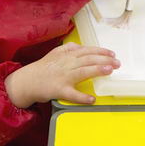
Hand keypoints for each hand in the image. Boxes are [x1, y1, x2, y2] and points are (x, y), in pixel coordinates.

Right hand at [5, 42, 119, 107]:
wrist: (27, 81)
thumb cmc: (43, 68)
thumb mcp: (54, 53)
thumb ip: (68, 48)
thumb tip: (80, 46)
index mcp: (66, 55)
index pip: (87, 51)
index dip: (101, 51)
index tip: (112, 53)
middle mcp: (66, 64)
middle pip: (87, 59)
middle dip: (104, 59)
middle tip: (117, 62)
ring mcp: (63, 77)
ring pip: (82, 72)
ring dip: (96, 70)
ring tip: (109, 70)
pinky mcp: (59, 90)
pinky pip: (72, 94)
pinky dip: (82, 97)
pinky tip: (91, 99)